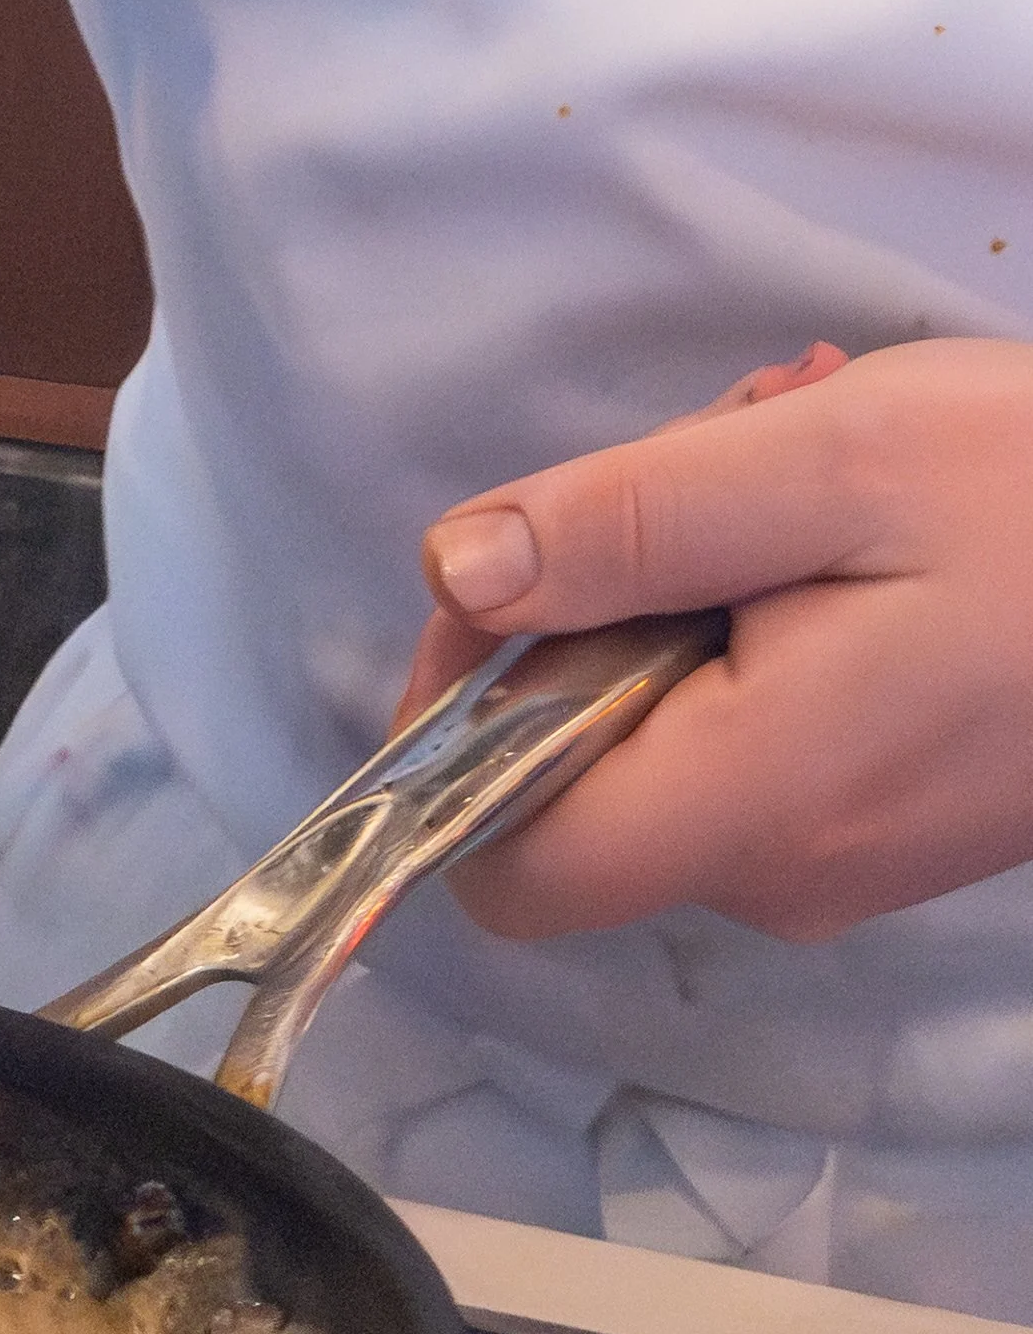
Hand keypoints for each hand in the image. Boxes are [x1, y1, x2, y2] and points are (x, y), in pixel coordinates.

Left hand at [400, 336, 1032, 942]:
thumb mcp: (831, 461)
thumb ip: (626, 525)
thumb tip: (458, 575)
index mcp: (746, 806)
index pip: (501, 864)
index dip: (455, 735)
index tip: (507, 594)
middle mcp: (772, 873)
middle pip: (567, 788)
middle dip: (584, 621)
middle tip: (695, 477)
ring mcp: (831, 861)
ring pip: (652, 752)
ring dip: (669, 606)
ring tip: (782, 483)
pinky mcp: (878, 825)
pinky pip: (739, 748)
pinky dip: (741, 636)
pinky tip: (832, 538)